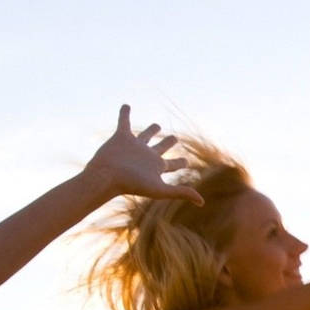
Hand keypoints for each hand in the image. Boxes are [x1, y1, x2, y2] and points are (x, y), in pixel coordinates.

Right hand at [84, 105, 203, 204]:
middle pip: (160, 147)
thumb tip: (202, 203)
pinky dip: (124, 113)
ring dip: (151, 129)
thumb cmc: (132, 184)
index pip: (172, 164)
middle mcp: (146, 155)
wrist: (107, 176)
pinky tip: (126, 106)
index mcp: (156, 166)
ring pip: (145, 135)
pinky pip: (124, 121)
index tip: (186, 161)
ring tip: (157, 125)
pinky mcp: (121, 137)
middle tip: (174, 138)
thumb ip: (181, 192)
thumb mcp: (159, 190)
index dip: (180, 162)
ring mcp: (134, 145)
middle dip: (168, 142)